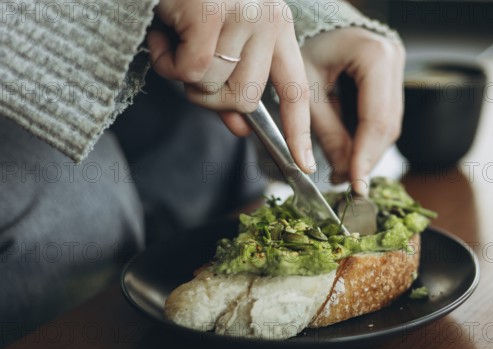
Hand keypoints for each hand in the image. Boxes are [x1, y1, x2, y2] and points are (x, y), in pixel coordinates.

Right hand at [148, 0, 314, 171]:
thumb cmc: (185, 2)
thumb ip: (230, 85)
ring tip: (174, 40)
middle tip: (189, 69)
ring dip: (184, 75)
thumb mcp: (216, 43)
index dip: (299, 131)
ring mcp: (242, 14)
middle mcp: (267, 20)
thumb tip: (241, 130)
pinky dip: (167, 63)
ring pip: (215, 87)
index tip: (304, 164)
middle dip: (210, 97)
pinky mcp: (210, 11)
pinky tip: (162, 36)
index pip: (296, 90)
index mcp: (277, 28)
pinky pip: (191, 70)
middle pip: (246, 100)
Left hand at [301, 27, 405, 192]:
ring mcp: (397, 67)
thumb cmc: (305, 47)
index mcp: (374, 55)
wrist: (313, 25)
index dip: (366, 156)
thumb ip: (325, 131)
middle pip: (388, 125)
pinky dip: (368, 140)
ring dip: (368, 153)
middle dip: (366, 159)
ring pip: (390, 125)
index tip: (355, 184)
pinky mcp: (391, 78)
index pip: (376, 118)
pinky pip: (384, 117)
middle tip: (346, 184)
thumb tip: (341, 172)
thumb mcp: (307, 90)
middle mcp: (394, 58)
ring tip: (344, 173)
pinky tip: (352, 156)